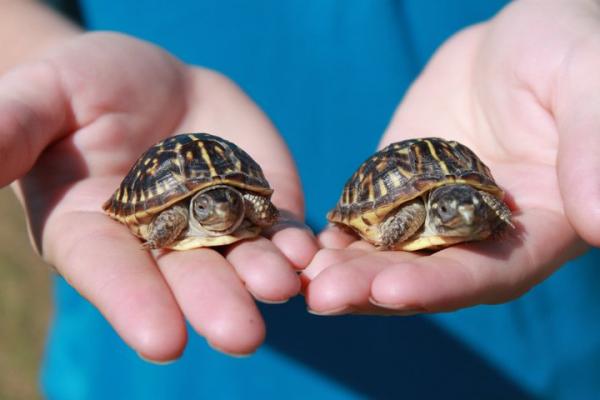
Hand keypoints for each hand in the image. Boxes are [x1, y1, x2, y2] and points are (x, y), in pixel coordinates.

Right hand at [2, 32, 316, 359]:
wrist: (153, 81)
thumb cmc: (83, 86)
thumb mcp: (42, 97)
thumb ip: (11, 129)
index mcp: (94, 232)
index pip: (111, 273)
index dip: (135, 304)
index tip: (163, 339)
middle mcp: (157, 244)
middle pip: (185, 278)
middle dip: (214, 303)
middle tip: (242, 334)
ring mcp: (212, 226)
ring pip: (238, 260)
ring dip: (262, 277)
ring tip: (283, 287)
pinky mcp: (256, 204)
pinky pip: (276, 228)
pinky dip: (292, 241)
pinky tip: (306, 252)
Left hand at [304, 0, 599, 314]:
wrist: (515, 41)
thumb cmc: (570, 48)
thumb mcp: (589, 82)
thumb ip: (594, 148)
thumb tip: (599, 222)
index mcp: (540, 225)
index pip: (493, 271)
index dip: (444, 284)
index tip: (392, 291)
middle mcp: (483, 232)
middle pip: (429, 275)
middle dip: (376, 288)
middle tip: (323, 296)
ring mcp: (436, 214)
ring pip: (390, 255)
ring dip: (346, 272)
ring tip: (301, 278)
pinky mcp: (400, 190)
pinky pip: (366, 221)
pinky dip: (335, 237)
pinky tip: (299, 246)